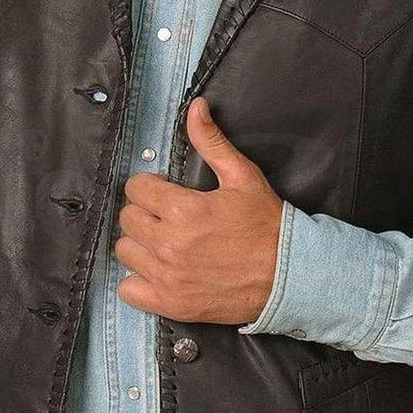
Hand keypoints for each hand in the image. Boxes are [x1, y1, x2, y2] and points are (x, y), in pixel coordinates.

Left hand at [116, 97, 281, 323]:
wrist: (288, 275)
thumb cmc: (266, 225)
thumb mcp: (243, 177)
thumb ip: (212, 141)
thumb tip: (195, 108)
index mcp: (184, 210)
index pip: (136, 189)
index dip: (151, 186)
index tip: (166, 192)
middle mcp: (170, 245)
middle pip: (127, 218)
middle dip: (145, 212)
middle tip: (167, 216)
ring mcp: (168, 277)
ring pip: (125, 251)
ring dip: (140, 243)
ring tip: (163, 241)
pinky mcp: (170, 304)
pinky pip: (128, 290)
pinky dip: (138, 280)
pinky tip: (159, 270)